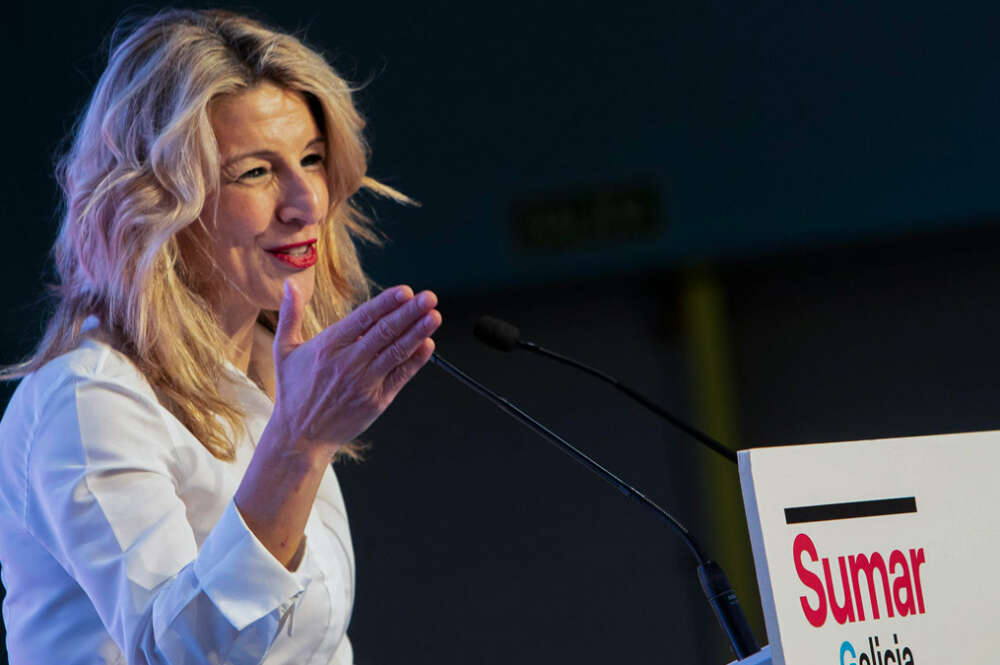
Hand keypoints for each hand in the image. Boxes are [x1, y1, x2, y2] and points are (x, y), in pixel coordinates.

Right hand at [269, 281, 440, 455]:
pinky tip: (428, 345)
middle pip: (384, 332)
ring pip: (396, 353)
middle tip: (429, 297)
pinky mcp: (375, 402)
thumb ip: (290, 314)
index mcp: (327, 346)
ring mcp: (364, 383)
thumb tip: (289, 284)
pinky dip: (415, 361)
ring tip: (434, 317)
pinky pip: (400, 377)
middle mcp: (348, 363)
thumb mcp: (284, 350)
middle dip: (409, 313)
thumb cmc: (293, 392)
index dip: (386, 303)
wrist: (299, 437)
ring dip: (418, 333)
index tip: (405, 291)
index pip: (363, 318)